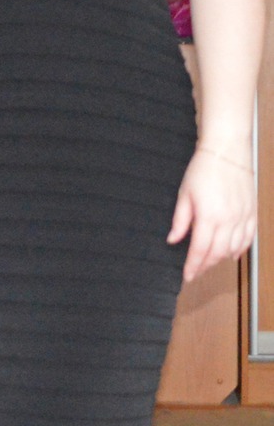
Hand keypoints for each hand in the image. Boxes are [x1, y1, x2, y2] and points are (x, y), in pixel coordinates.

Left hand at [167, 148, 256, 282]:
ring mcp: (242, 216)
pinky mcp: (251, 211)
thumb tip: (173, 239)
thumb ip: (180, 221)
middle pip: (217, 253)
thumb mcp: (184, 194)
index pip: (200, 250)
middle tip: (196, 271)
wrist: (226, 150)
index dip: (193, 266)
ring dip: (221, 259)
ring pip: (233, 248)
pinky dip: (240, 248)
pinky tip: (232, 253)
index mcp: (209, 216)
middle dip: (205, 266)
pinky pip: (248, 238)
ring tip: (210, 262)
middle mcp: (228, 220)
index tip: (187, 275)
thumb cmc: (204, 169)